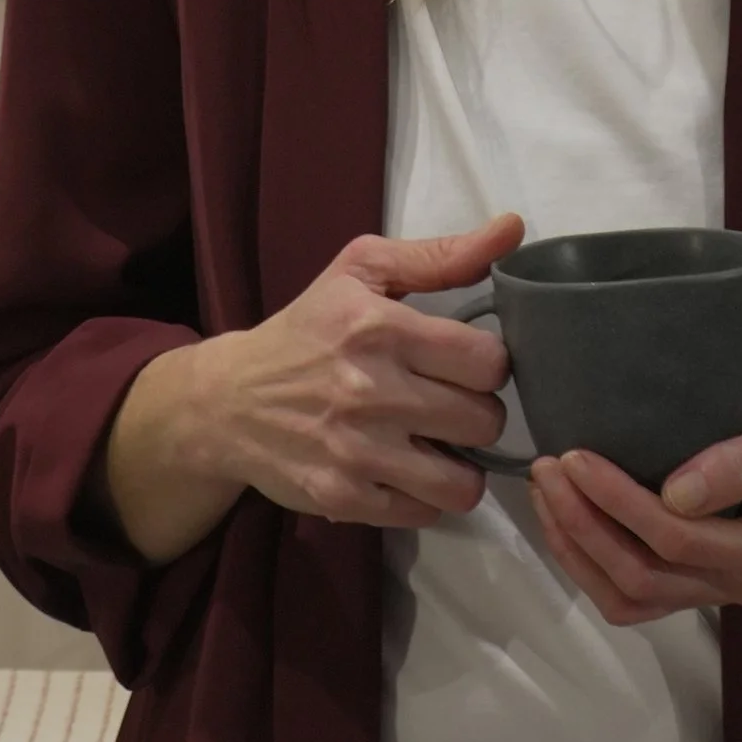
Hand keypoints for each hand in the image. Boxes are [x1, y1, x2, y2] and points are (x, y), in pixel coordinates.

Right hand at [109, 213, 522, 548]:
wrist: (229, 399)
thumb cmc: (307, 329)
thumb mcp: (361, 272)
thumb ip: (440, 255)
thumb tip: (513, 229)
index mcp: (380, 328)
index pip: (488, 361)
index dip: (488, 364)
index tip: (465, 364)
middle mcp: (371, 391)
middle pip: (485, 422)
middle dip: (476, 413)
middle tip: (449, 403)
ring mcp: (357, 452)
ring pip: (464, 481)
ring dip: (460, 465)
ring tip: (439, 445)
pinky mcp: (344, 498)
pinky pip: (426, 512)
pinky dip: (424, 496)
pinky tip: (405, 470)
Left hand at [527, 370, 741, 624]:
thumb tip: (677, 495)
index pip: (679, 541)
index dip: (619, 503)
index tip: (575, 455)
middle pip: (645, 577)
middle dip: (585, 526)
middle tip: (546, 467)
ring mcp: (718, 589)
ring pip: (629, 596)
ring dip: (577, 549)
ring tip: (544, 489)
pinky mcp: (695, 579)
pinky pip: (631, 592)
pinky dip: (588, 560)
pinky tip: (565, 513)